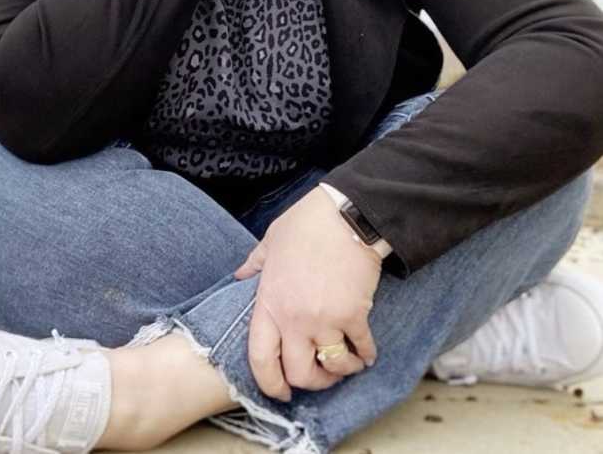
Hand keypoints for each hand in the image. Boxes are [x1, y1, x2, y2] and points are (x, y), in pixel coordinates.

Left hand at [234, 186, 381, 397]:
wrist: (345, 215)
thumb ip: (254, 263)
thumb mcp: (270, 241)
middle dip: (311, 383)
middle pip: (298, 374)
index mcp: (269, 302)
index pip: (260, 357)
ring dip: (341, 370)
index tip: (281, 391)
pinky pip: (361, 349)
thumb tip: (240, 274)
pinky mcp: (354, 315)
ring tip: (346, 362)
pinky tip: (367, 351)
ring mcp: (324, 319)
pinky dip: (366, 355)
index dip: (269, 383)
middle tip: (320, 377)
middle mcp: (294, 318)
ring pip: (332, 367)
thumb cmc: (306, 224)